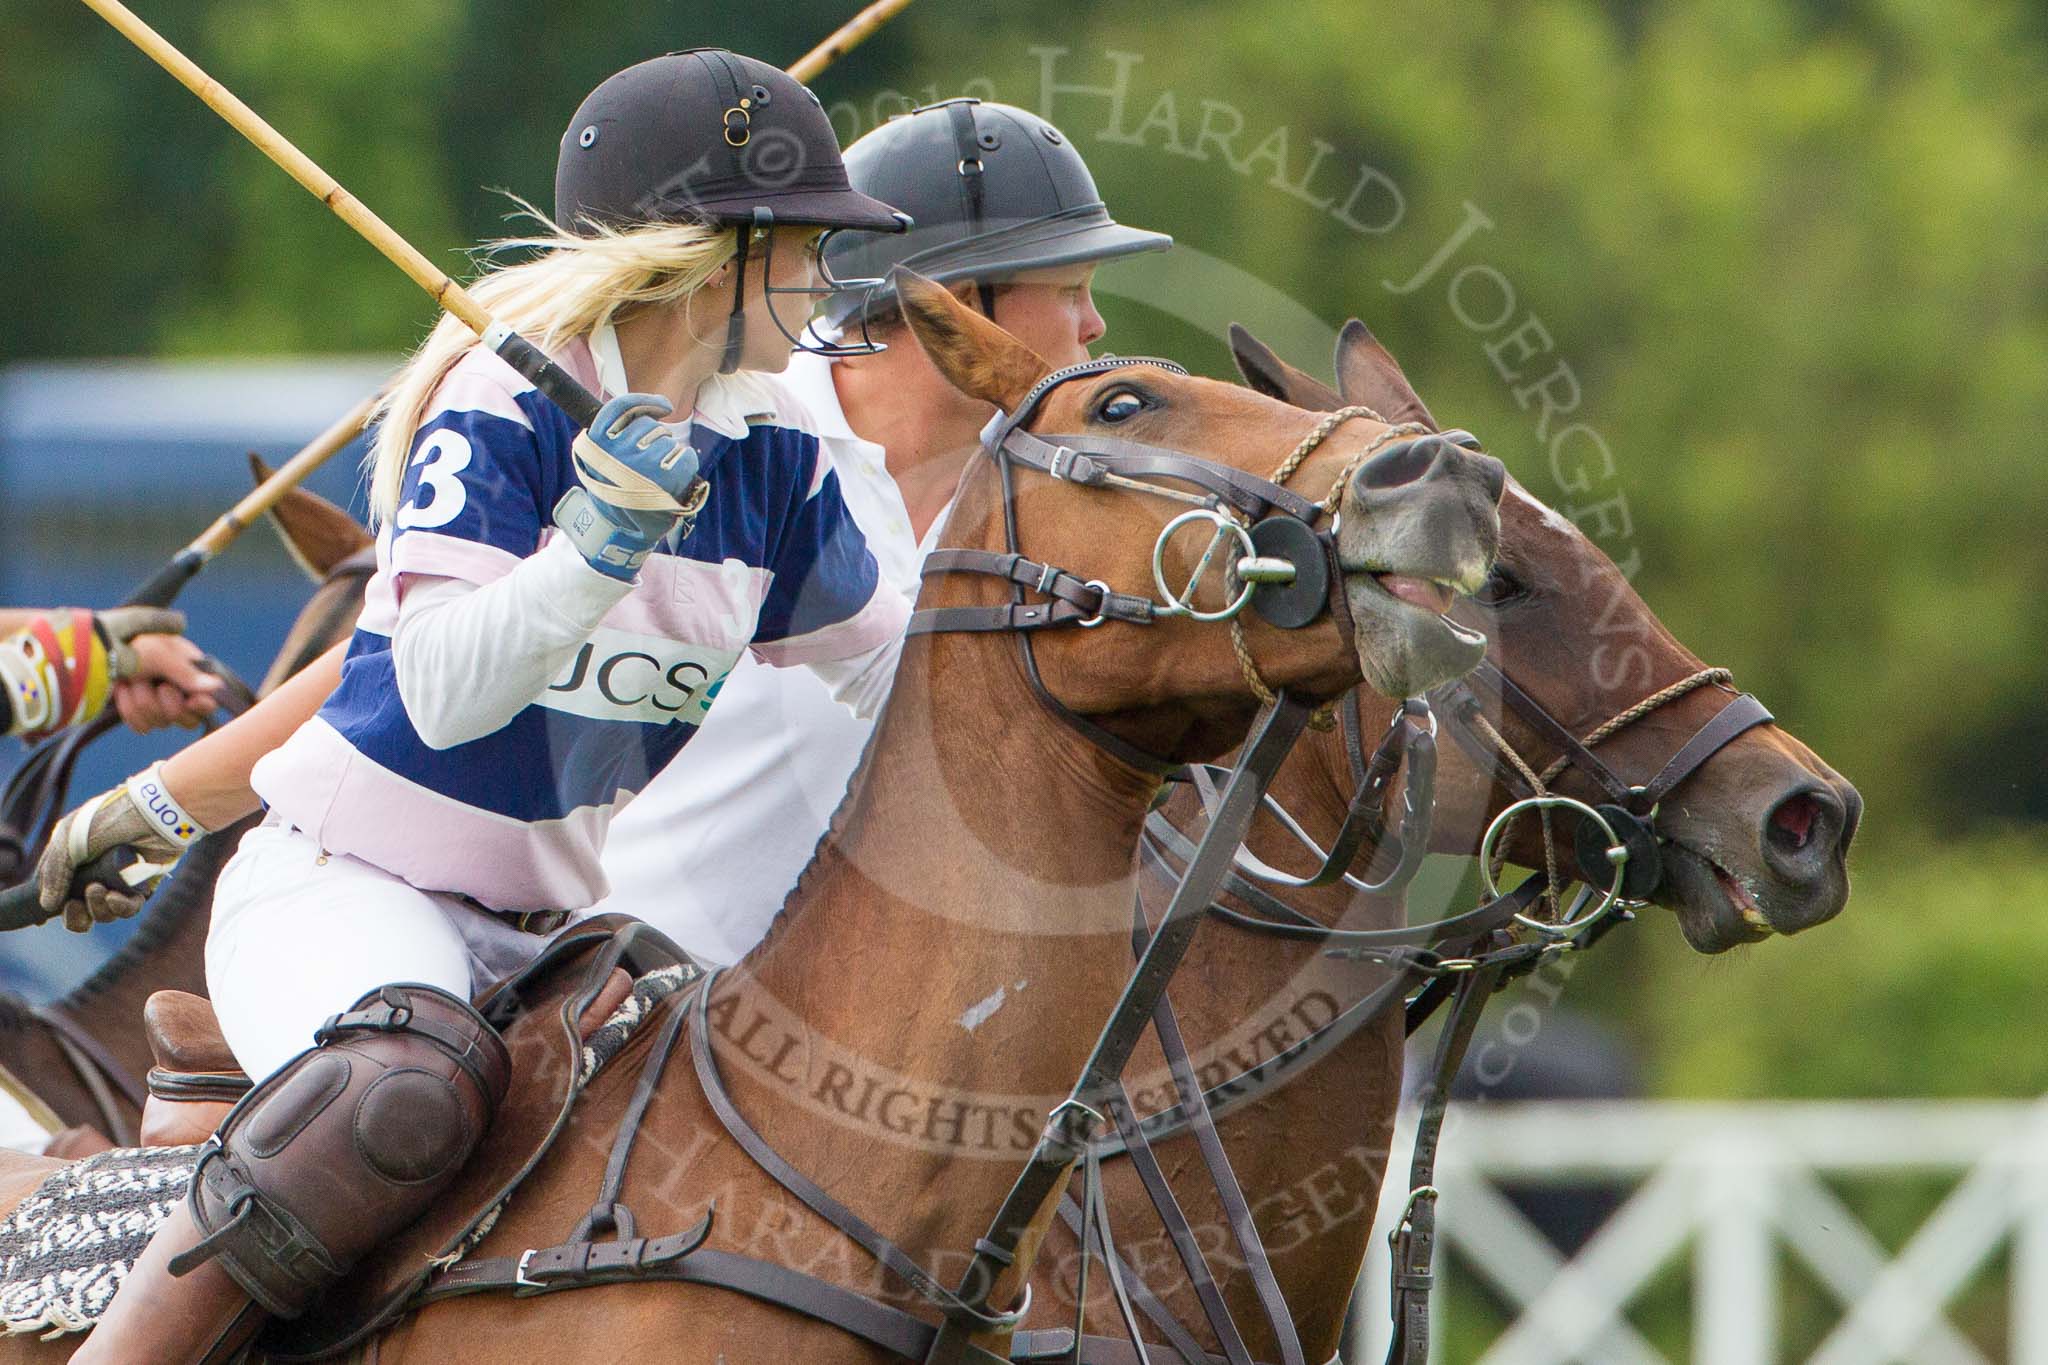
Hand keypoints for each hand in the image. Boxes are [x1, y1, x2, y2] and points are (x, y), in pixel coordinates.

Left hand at [0, 606, 219, 738]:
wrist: (78, 648)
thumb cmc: (120, 640)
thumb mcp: (157, 654)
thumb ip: (187, 674)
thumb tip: (217, 688)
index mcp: (186, 664)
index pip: (207, 695)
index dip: (200, 703)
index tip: (191, 702)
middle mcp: (173, 682)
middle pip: (185, 716)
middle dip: (166, 704)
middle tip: (154, 687)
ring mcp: (153, 696)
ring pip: (162, 722)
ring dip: (143, 705)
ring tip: (129, 684)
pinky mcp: (133, 707)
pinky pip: (142, 725)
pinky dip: (130, 712)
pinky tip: (120, 694)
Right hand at [37, 765, 202, 930]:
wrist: (151, 814)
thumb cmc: (107, 820)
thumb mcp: (68, 841)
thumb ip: (54, 873)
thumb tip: (48, 905)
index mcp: (74, 858)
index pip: (58, 888)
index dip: (52, 905)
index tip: (43, 919)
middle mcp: (95, 871)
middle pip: (79, 909)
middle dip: (74, 915)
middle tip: (74, 905)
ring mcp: (119, 880)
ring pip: (103, 912)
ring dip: (96, 908)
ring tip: (97, 889)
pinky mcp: (142, 885)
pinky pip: (128, 908)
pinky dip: (120, 907)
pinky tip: (114, 897)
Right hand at [553, 393, 703, 579]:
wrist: (622, 533)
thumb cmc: (614, 497)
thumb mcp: (599, 464)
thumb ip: (612, 439)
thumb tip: (645, 414)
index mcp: (596, 444)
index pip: (621, 407)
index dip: (644, 402)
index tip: (663, 407)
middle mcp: (618, 449)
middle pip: (647, 425)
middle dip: (654, 439)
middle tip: (648, 464)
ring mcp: (643, 461)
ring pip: (666, 440)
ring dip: (667, 453)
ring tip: (657, 476)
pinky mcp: (666, 475)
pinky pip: (684, 454)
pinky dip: (684, 464)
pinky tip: (675, 476)